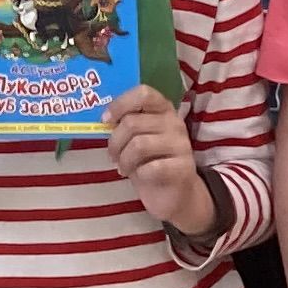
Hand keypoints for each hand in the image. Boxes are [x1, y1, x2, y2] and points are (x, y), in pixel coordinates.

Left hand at [103, 84, 212, 237]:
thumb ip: (125, 124)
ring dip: (124, 159)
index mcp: (162, 109)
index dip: (120, 104)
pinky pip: (152, 167)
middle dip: (114, 142)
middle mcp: (174, 122)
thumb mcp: (137, 138)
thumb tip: (104, 119)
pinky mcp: (183, 167)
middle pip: (132, 122)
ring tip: (123, 168)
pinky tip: (139, 176)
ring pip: (139, 145)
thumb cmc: (150, 161)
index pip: (143, 93)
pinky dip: (138, 173)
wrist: (174, 194)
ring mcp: (181, 144)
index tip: (106, 120)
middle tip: (112, 155)